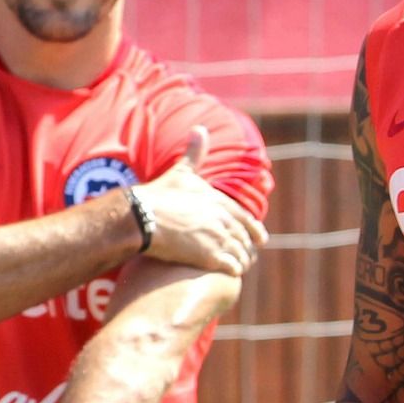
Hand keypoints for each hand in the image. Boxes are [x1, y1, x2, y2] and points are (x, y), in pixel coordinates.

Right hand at [130, 126, 267, 275]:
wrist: (142, 217)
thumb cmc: (160, 194)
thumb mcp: (182, 172)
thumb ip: (194, 153)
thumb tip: (199, 128)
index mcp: (221, 202)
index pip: (246, 219)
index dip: (254, 230)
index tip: (260, 239)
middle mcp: (225, 220)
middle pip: (246, 239)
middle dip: (248, 248)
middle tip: (248, 257)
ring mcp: (219, 239)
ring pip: (242, 254)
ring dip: (242, 261)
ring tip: (239, 267)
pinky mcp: (210, 258)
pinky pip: (233, 267)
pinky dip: (234, 271)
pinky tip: (230, 273)